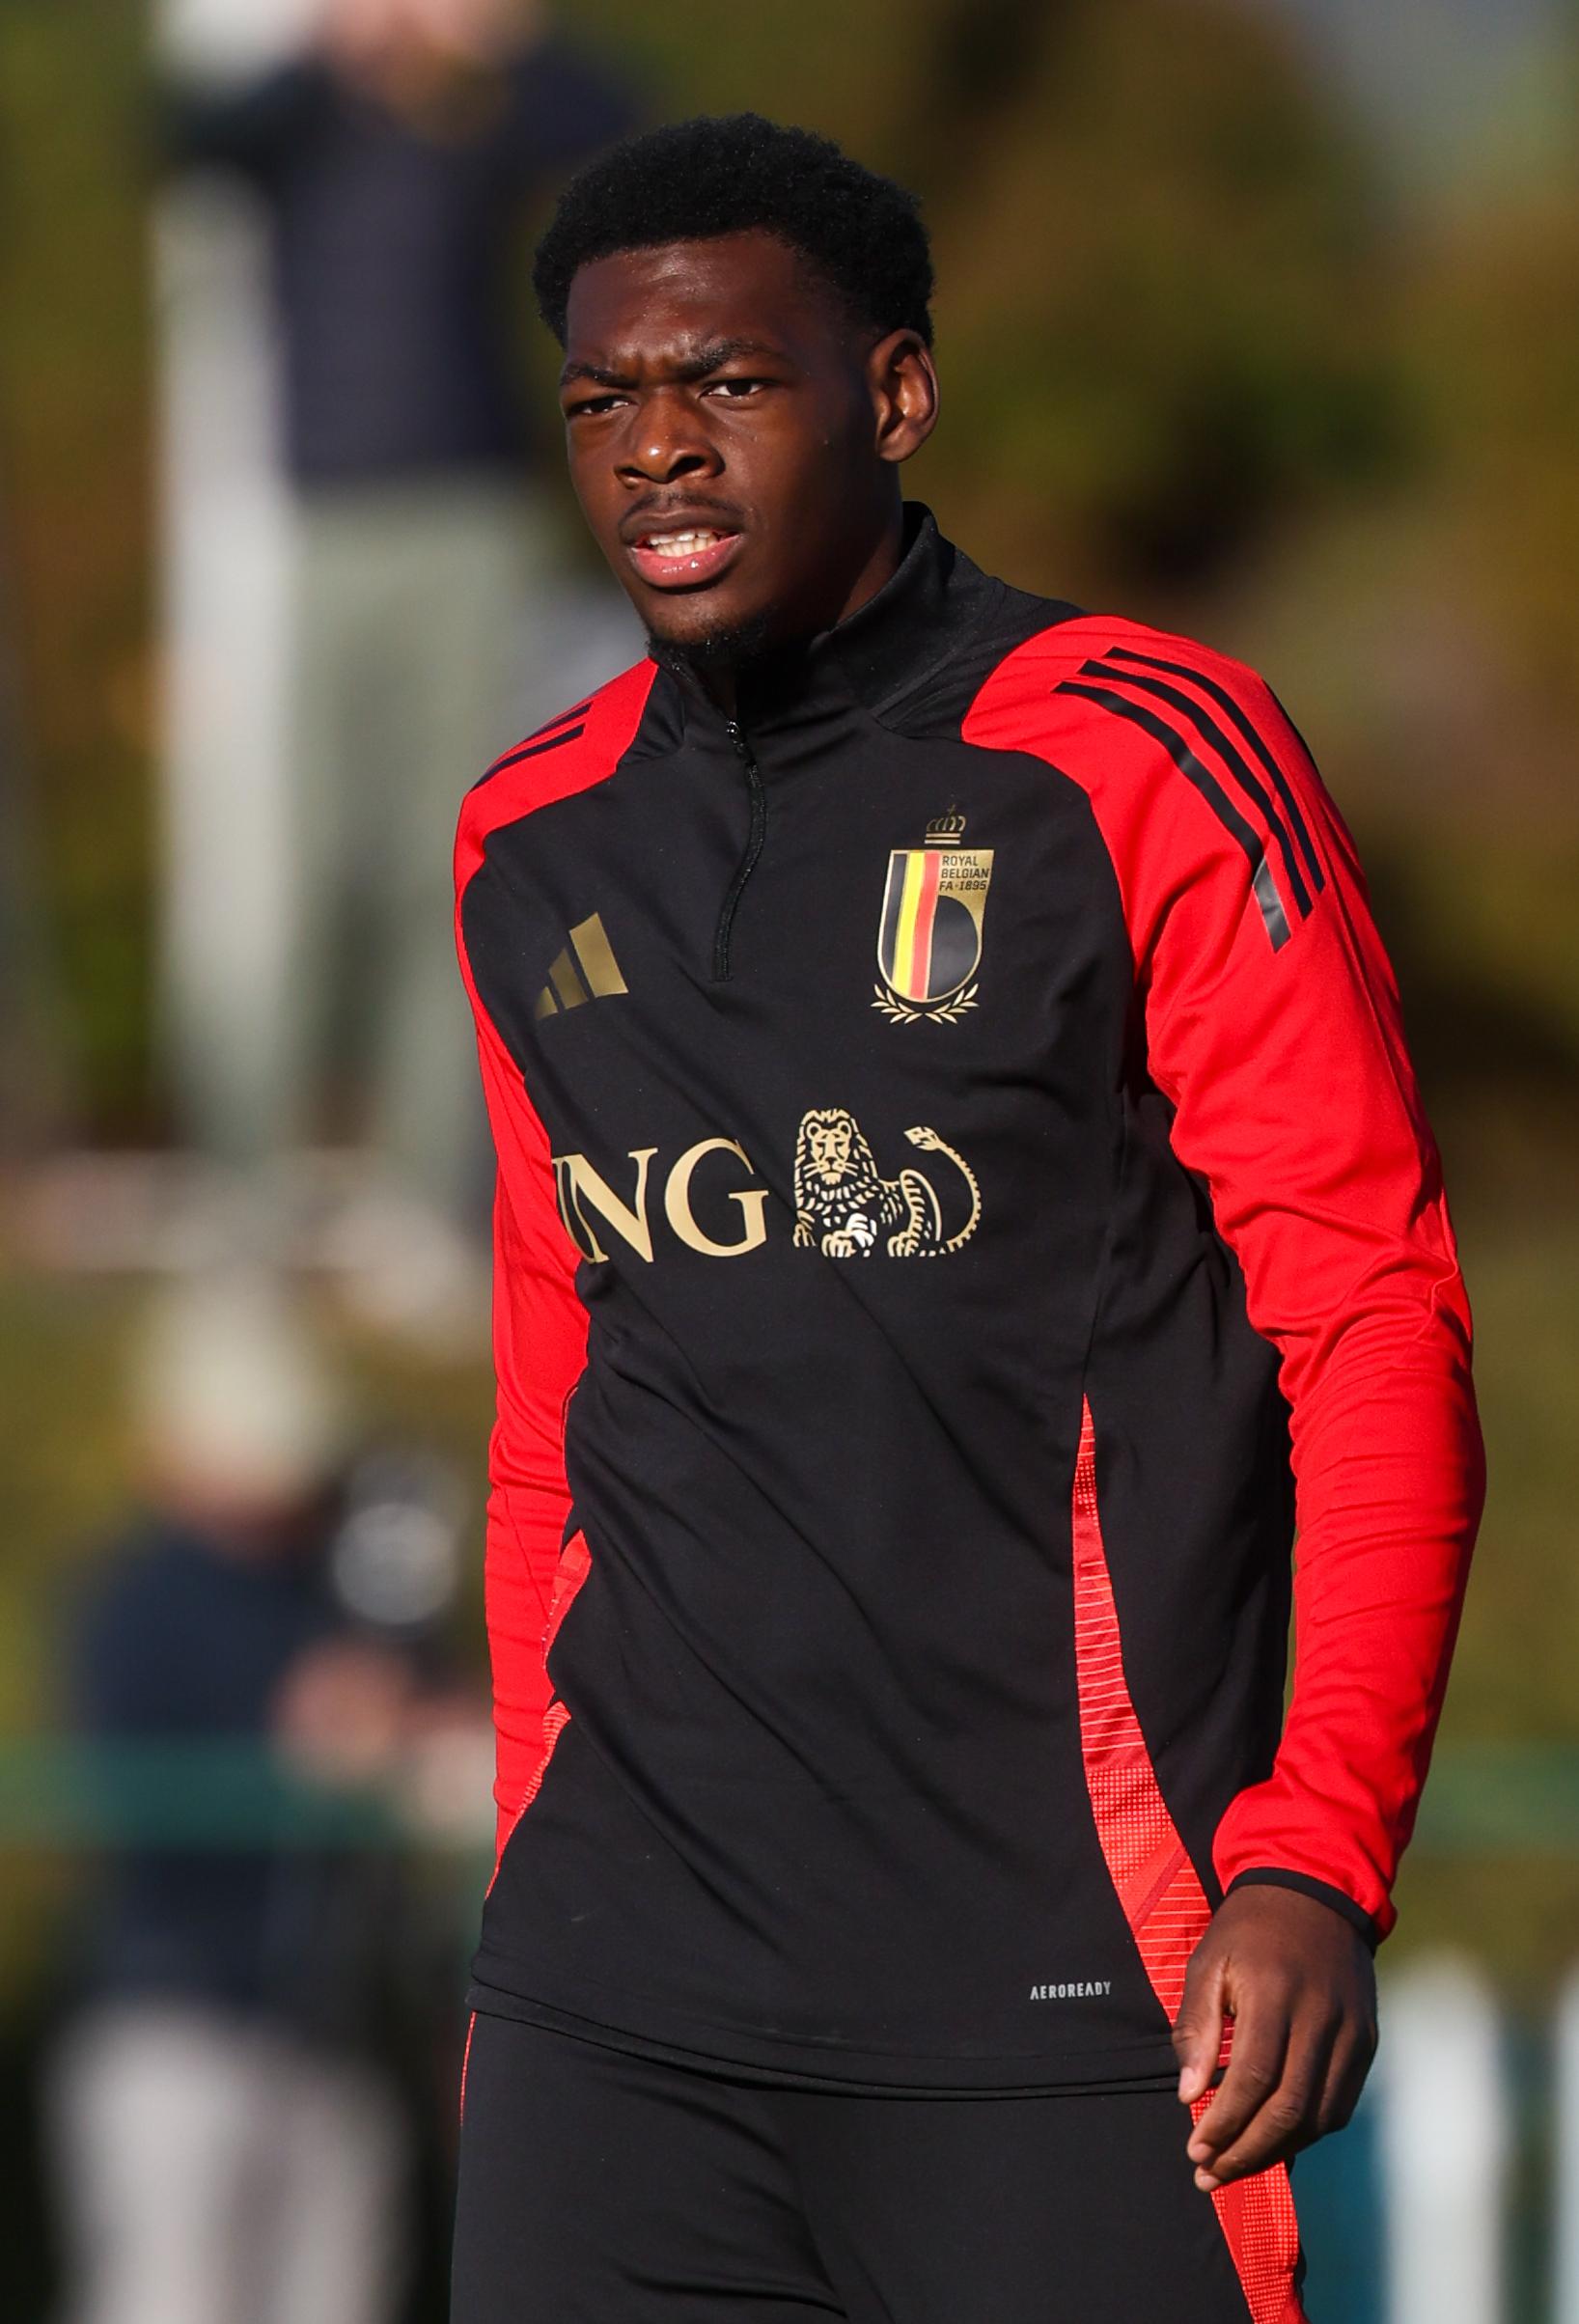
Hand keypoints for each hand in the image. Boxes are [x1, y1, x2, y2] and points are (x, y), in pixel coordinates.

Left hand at [1173, 1885, 1376, 2190]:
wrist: (1315, 1891)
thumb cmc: (1248, 1930)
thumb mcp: (1208, 1962)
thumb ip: (1197, 2027)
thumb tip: (1189, 2095)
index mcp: (1274, 1991)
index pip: (1254, 2077)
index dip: (1225, 2122)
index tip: (1195, 2148)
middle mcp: (1320, 2015)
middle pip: (1289, 2107)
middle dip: (1246, 2151)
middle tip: (1210, 2173)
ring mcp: (1350, 2030)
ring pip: (1319, 2114)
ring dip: (1276, 2151)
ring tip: (1236, 2167)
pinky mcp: (1366, 2040)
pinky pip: (1340, 2103)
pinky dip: (1308, 2131)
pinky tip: (1276, 2141)